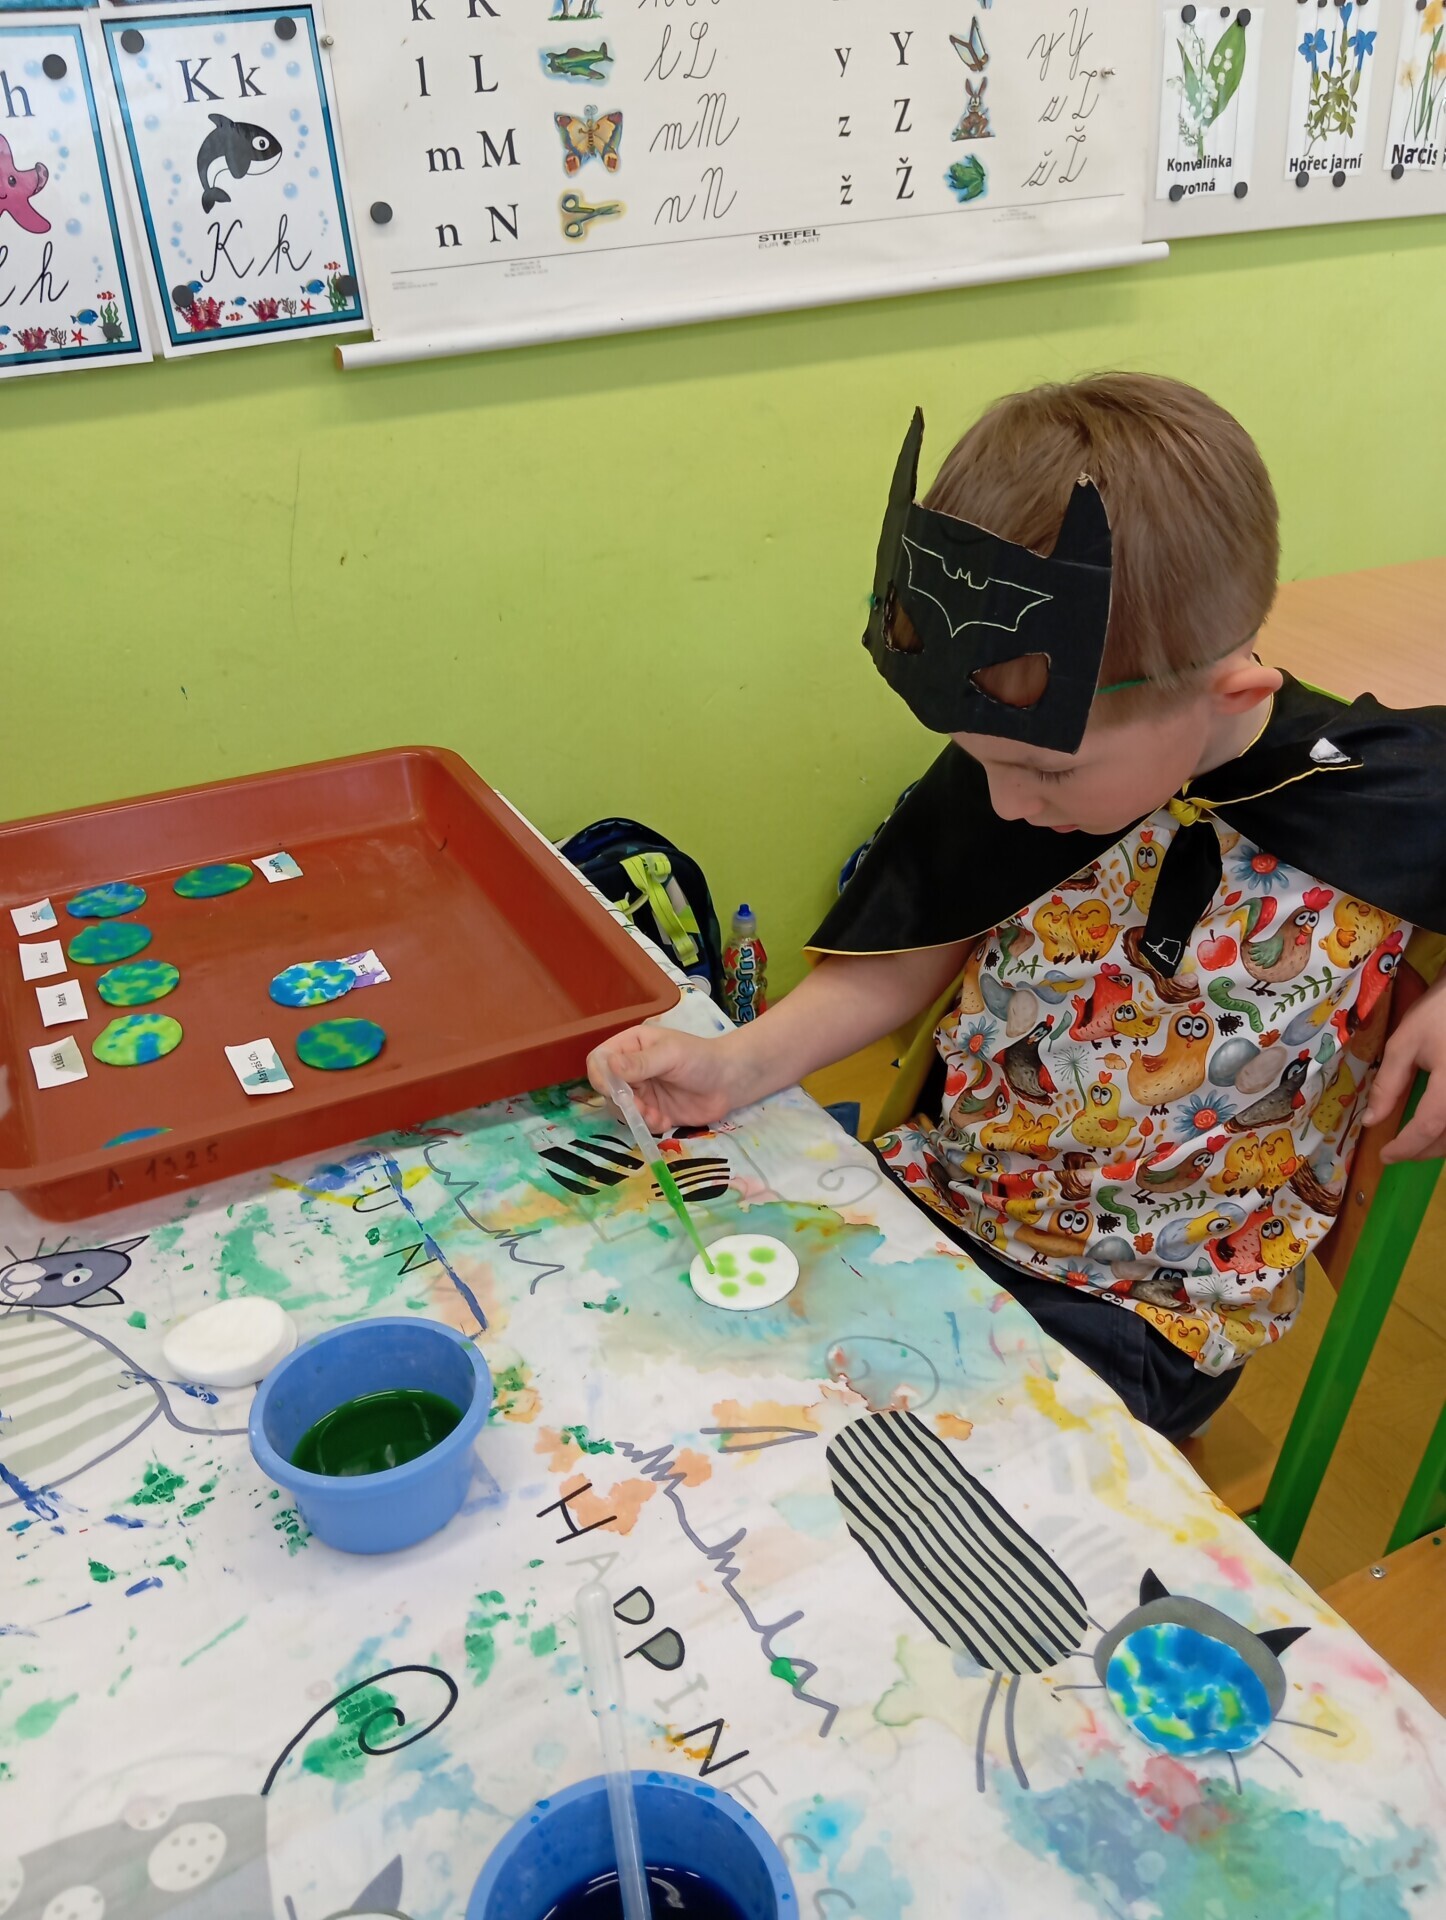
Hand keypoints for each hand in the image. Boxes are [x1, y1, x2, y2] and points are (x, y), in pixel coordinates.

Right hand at [587, 1022, 749, 1131]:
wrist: (731, 1081)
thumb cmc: (701, 1058)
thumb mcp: (671, 1055)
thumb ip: (640, 1062)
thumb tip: (609, 1065)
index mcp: (631, 1046)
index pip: (599, 1060)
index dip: (601, 1076)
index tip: (615, 1090)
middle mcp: (632, 1068)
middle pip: (606, 1087)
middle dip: (620, 1101)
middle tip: (640, 1107)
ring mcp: (642, 1091)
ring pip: (619, 1108)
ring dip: (634, 1116)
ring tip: (656, 1115)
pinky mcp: (653, 1111)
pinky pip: (638, 1122)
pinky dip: (648, 1125)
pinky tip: (665, 1120)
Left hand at [1363, 973, 1445, 1163]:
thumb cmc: (1439, 1013)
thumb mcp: (1405, 1044)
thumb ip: (1388, 1084)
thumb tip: (1371, 1121)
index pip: (1428, 1127)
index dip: (1405, 1147)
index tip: (1384, 1155)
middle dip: (1422, 1151)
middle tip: (1397, 1150)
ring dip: (1440, 1145)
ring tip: (1416, 1142)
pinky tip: (1438, 1127)